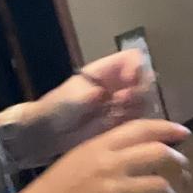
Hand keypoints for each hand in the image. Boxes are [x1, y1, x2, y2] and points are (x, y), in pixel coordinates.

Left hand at [0, 51, 155, 165]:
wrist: (48, 133)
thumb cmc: (56, 108)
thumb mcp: (71, 97)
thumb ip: (89, 95)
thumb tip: (103, 94)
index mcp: (106, 71)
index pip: (133, 59)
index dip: (137, 67)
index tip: (130, 80)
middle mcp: (118, 85)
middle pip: (144, 80)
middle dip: (139, 91)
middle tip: (123, 102)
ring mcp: (121, 104)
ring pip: (143, 102)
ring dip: (136, 109)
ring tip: (117, 116)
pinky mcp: (120, 124)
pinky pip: (136, 122)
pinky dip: (132, 124)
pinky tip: (117, 127)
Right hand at [2, 118, 190, 192]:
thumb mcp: (74, 161)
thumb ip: (102, 154)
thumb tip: (131, 155)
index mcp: (98, 148)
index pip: (142, 129)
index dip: (167, 129)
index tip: (183, 134)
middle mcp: (110, 166)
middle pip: (159, 156)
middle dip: (177, 163)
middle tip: (182, 172)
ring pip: (159, 189)